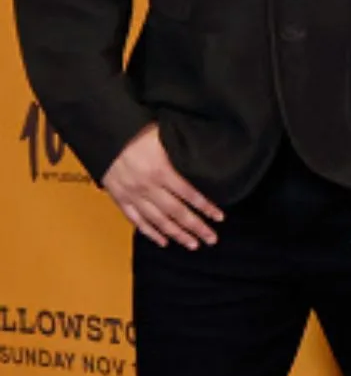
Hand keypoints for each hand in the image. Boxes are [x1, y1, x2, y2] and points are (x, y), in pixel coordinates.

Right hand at [103, 123, 224, 248]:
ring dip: (177, 234)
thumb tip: (203, 160)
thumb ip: (181, 153)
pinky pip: (136, 220)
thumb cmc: (136, 131)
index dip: (206, 207)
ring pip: (158, 220)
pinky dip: (150, 232)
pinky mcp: (120, 199)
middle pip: (176, 212)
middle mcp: (148, 186)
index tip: (219, 217)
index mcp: (161, 170)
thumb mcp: (164, 137)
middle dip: (196, 227)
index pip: (190, 194)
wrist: (104, 135)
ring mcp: (133, 195)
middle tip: (211, 239)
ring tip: (192, 244)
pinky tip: (163, 241)